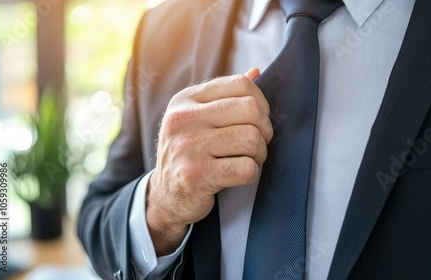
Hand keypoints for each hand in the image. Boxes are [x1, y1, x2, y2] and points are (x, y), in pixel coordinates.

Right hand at [146, 68, 272, 254]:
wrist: (165, 195)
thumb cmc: (189, 153)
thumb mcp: (197, 119)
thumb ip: (224, 96)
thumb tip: (256, 72)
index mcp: (186, 99)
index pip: (240, 84)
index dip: (261, 102)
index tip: (259, 120)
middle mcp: (183, 119)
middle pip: (250, 110)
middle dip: (264, 130)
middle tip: (258, 144)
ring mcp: (187, 147)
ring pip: (252, 139)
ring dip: (259, 154)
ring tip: (249, 159)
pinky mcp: (195, 175)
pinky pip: (246, 168)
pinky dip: (251, 173)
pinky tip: (239, 175)